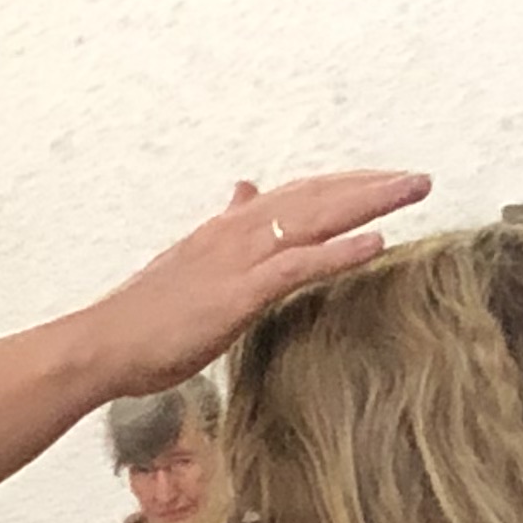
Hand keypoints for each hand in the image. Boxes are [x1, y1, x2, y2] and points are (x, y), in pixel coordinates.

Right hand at [81, 172, 432, 395]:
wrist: (102, 344)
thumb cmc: (143, 319)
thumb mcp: (190, 263)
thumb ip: (224, 228)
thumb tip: (244, 189)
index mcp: (228, 229)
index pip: (296, 193)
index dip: (342, 185)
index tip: (382, 181)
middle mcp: (236, 232)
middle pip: (315, 195)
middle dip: (369, 184)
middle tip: (419, 178)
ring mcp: (238, 260)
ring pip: (314, 217)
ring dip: (368, 201)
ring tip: (413, 191)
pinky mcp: (238, 294)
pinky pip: (298, 265)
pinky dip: (340, 251)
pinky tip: (377, 242)